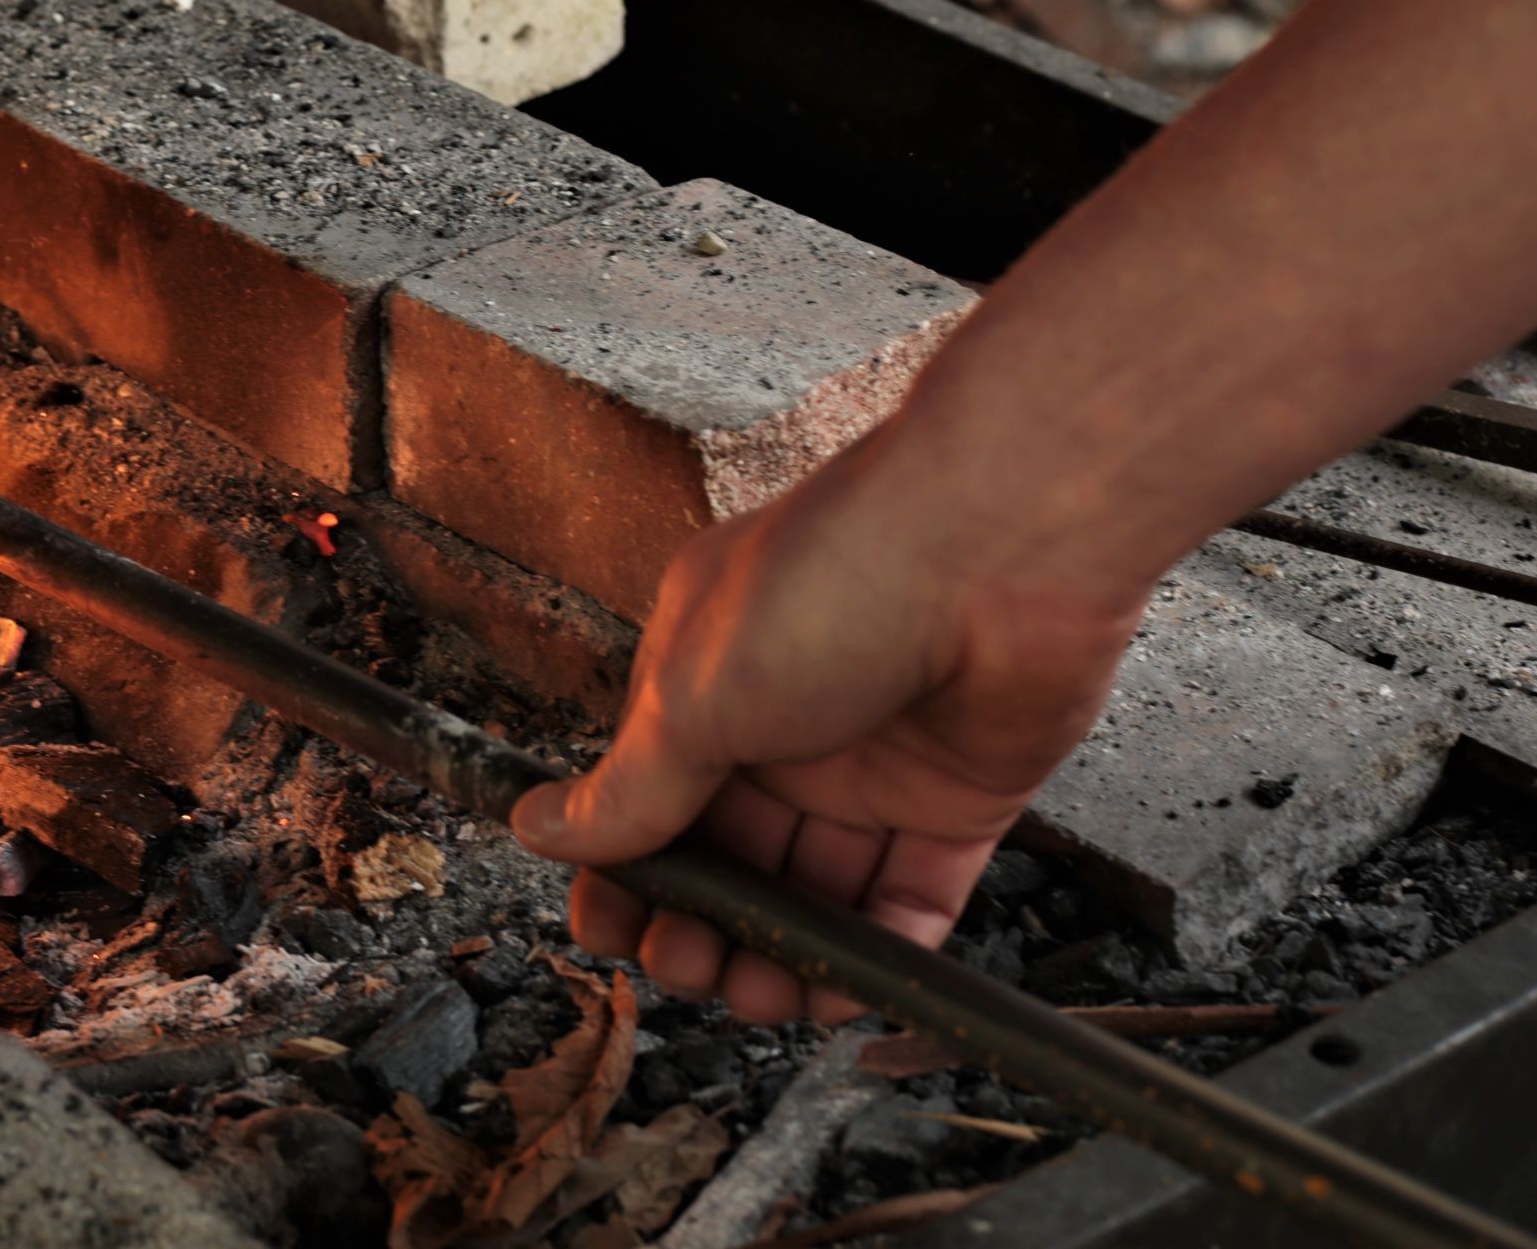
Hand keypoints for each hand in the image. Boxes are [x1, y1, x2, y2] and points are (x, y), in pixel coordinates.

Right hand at [508, 426, 1148, 1023]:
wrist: (1002, 542)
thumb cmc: (833, 581)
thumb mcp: (694, 695)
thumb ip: (626, 787)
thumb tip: (534, 827)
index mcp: (703, 682)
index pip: (648, 802)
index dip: (625, 876)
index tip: (610, 935)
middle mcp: (783, 726)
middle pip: (730, 859)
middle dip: (700, 925)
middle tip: (688, 966)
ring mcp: (872, 767)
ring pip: (815, 893)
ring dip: (782, 955)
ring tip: (762, 995)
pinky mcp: (958, 801)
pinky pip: (911, 899)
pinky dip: (879, 952)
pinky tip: (846, 984)